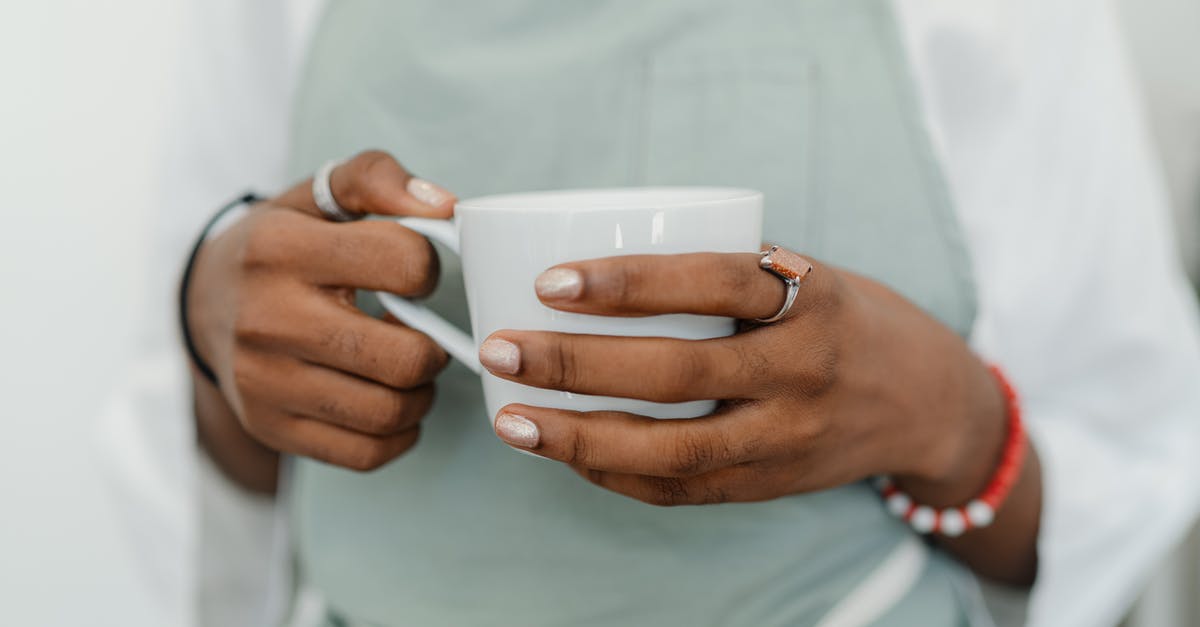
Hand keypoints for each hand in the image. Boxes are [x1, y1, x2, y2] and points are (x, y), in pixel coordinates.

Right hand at [188, 150, 454, 478]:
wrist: (204, 304)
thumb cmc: (282, 246)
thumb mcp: (318, 195)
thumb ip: (378, 178)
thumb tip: (443, 205)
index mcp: (282, 250)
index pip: (403, 263)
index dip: (428, 267)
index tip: (412, 273)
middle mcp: (267, 319)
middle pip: (405, 357)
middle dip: (434, 347)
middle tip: (421, 333)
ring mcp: (264, 382)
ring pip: (390, 412)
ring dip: (421, 394)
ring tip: (407, 369)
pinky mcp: (271, 428)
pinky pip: (366, 453)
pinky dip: (398, 434)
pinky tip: (389, 403)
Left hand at [479, 252, 1007, 506]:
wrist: (929, 404)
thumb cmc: (848, 321)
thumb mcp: (810, 276)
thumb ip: (731, 274)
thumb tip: (605, 262)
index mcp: (811, 300)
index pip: (715, 282)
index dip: (629, 282)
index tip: (551, 281)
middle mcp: (804, 372)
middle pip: (679, 374)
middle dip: (578, 365)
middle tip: (502, 349)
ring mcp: (788, 440)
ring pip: (674, 451)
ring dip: (581, 438)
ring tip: (512, 419)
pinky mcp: (771, 486)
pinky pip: (684, 490)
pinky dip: (616, 473)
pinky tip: (564, 453)